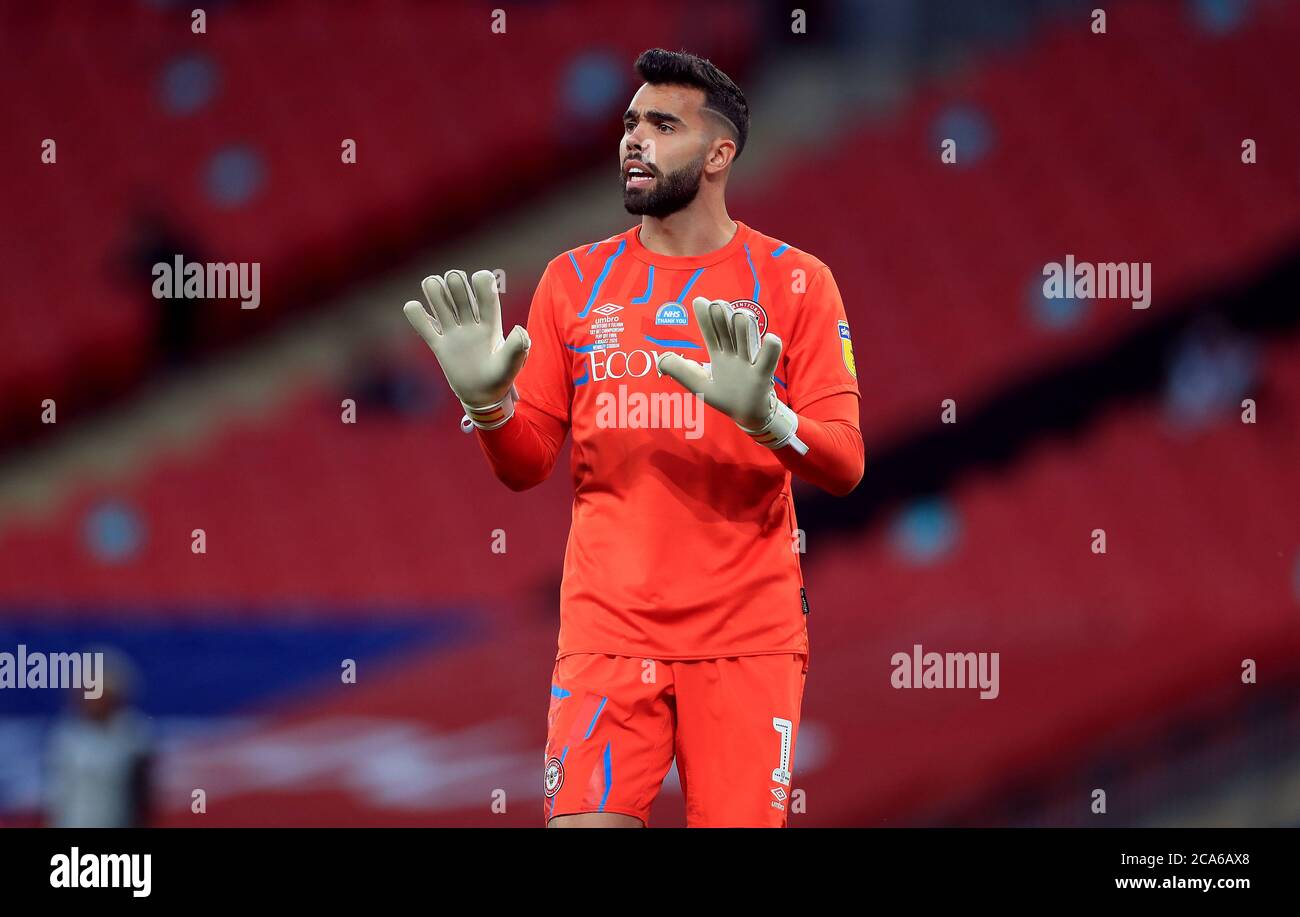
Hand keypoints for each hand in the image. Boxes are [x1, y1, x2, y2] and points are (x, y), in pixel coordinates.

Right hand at [404, 269, 530, 427]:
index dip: (481, 280)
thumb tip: (519, 328)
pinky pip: (422, 324)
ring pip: (439, 298)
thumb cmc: (501, 380)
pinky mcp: (438, 345)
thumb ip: (518, 347)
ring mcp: (453, 332)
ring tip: (433, 290)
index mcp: (490, 322)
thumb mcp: (512, 365)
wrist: (483, 398)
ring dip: (433, 288)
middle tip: (454, 289)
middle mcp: (470, 322)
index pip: (485, 291)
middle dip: (455, 282)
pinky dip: (414, 312)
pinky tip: (415, 310)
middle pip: (459, 288)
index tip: (479, 281)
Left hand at [657, 298, 805, 452]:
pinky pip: (768, 358)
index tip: (699, 301)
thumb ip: (680, 371)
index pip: (710, 332)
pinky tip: (769, 338)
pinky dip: (771, 347)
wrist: (747, 415)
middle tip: (717, 305)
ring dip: (742, 325)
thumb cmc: (725, 397)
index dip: (705, 317)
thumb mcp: (699, 385)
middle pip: (727, 329)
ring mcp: (749, 362)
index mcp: (719, 355)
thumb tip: (660, 358)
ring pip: (746, 337)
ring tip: (739, 317)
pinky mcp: (763, 376)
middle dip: (722, 314)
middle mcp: (734, 354)